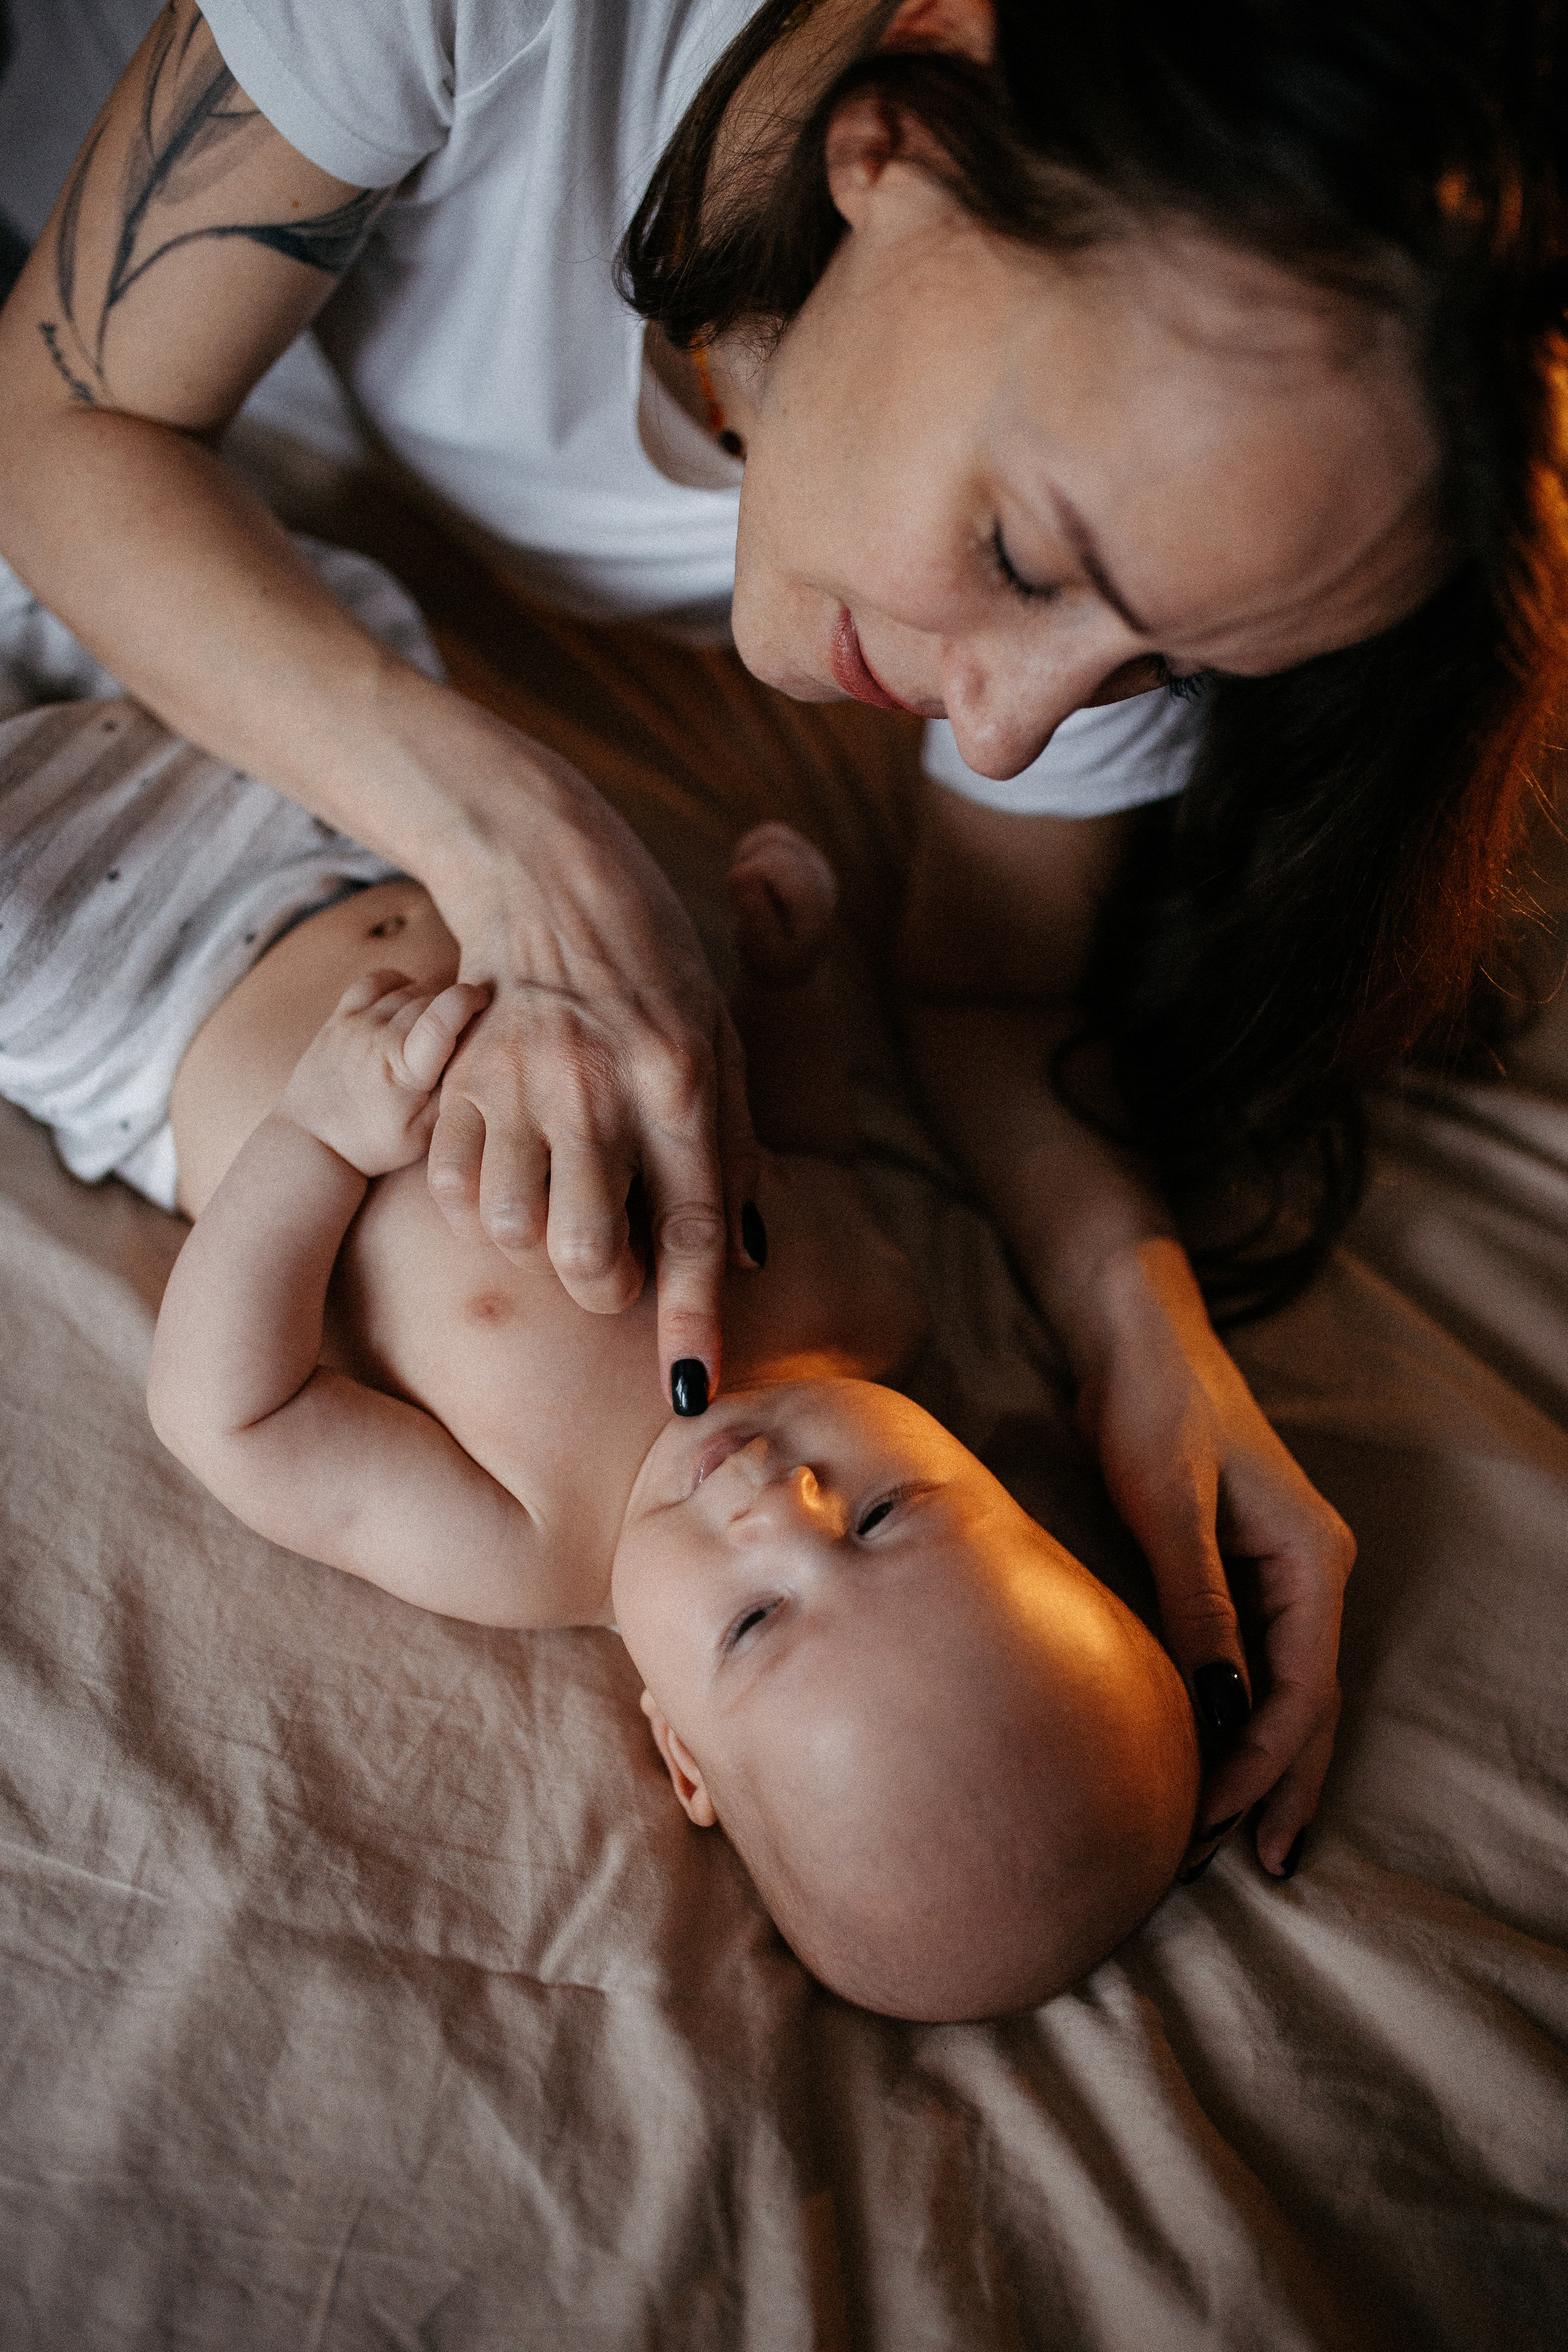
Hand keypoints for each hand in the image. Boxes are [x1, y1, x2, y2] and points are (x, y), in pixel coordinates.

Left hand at [283, 969, 489, 1177]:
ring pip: (407, 989)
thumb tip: (480, 1064)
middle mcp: (379, 1037)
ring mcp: (356, 1023)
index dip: (469, 997)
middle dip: (454, 1005)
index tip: (484, 999)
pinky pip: (374, 981)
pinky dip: (397, 984)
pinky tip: (407, 1000)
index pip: (442, 1015)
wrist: (312, 1142)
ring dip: (430, 998)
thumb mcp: (422, 1137)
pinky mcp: (339, 1018)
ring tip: (437, 1024)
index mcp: (404, 1068)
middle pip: (431, 997)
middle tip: (465, 1028)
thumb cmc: (372, 1144)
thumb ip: (452, 1099)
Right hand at [417, 736, 761, 1409]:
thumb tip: (750, 1260)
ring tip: (560, 1195)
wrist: (552, 878)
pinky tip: (511, 1164)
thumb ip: (735, 1150)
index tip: (688, 1391)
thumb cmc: (658, 974)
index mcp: (679, 1077)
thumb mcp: (722, 1046)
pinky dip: (484, 1201)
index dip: (692, 1318)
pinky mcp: (457, 1078)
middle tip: (613, 1259)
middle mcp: (597, 1085)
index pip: (693, 1225)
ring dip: (539, 1239)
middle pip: (586, 1256)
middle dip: (604, 1286)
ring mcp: (518, 1080)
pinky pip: (456, 1189)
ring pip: (512, 1232)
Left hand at [1078, 1239, 1354, 1877]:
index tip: (1210, 1822)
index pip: (1301, 1690)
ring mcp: (1282, 1574)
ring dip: (1264, 1765)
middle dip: (1279, 1788)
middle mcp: (1313, 1575)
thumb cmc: (1153, 1405)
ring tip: (1233, 1846)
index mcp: (1313, 1560)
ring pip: (1288, 1691)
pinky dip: (1241, 1719)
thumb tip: (1219, 1706)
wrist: (1138, 1338)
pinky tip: (1213, 1764)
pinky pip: (1257, 1663)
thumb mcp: (1171, 1502)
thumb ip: (1199, 1603)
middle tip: (1246, 1871)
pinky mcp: (1242, 1570)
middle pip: (1309, 1706)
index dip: (1260, 1763)